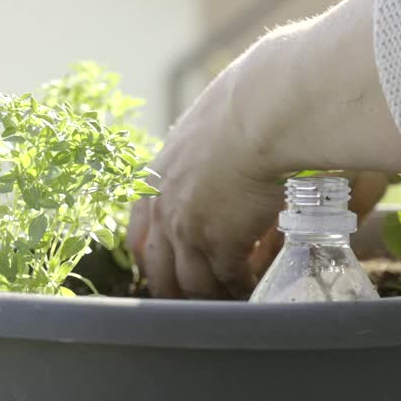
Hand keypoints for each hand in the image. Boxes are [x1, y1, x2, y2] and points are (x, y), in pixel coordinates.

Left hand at [127, 0, 400, 298]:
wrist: (263, 110)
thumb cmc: (248, 102)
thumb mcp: (211, 123)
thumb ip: (210, 142)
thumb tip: (236, 135)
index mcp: (156, 176)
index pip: (137, 231)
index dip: (149, 255)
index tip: (160, 268)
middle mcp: (163, 206)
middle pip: (157, 267)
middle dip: (172, 287)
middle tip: (191, 298)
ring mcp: (187, 228)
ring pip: (190, 282)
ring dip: (210, 293)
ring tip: (228, 298)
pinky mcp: (220, 243)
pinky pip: (227, 279)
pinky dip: (240, 287)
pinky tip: (253, 286)